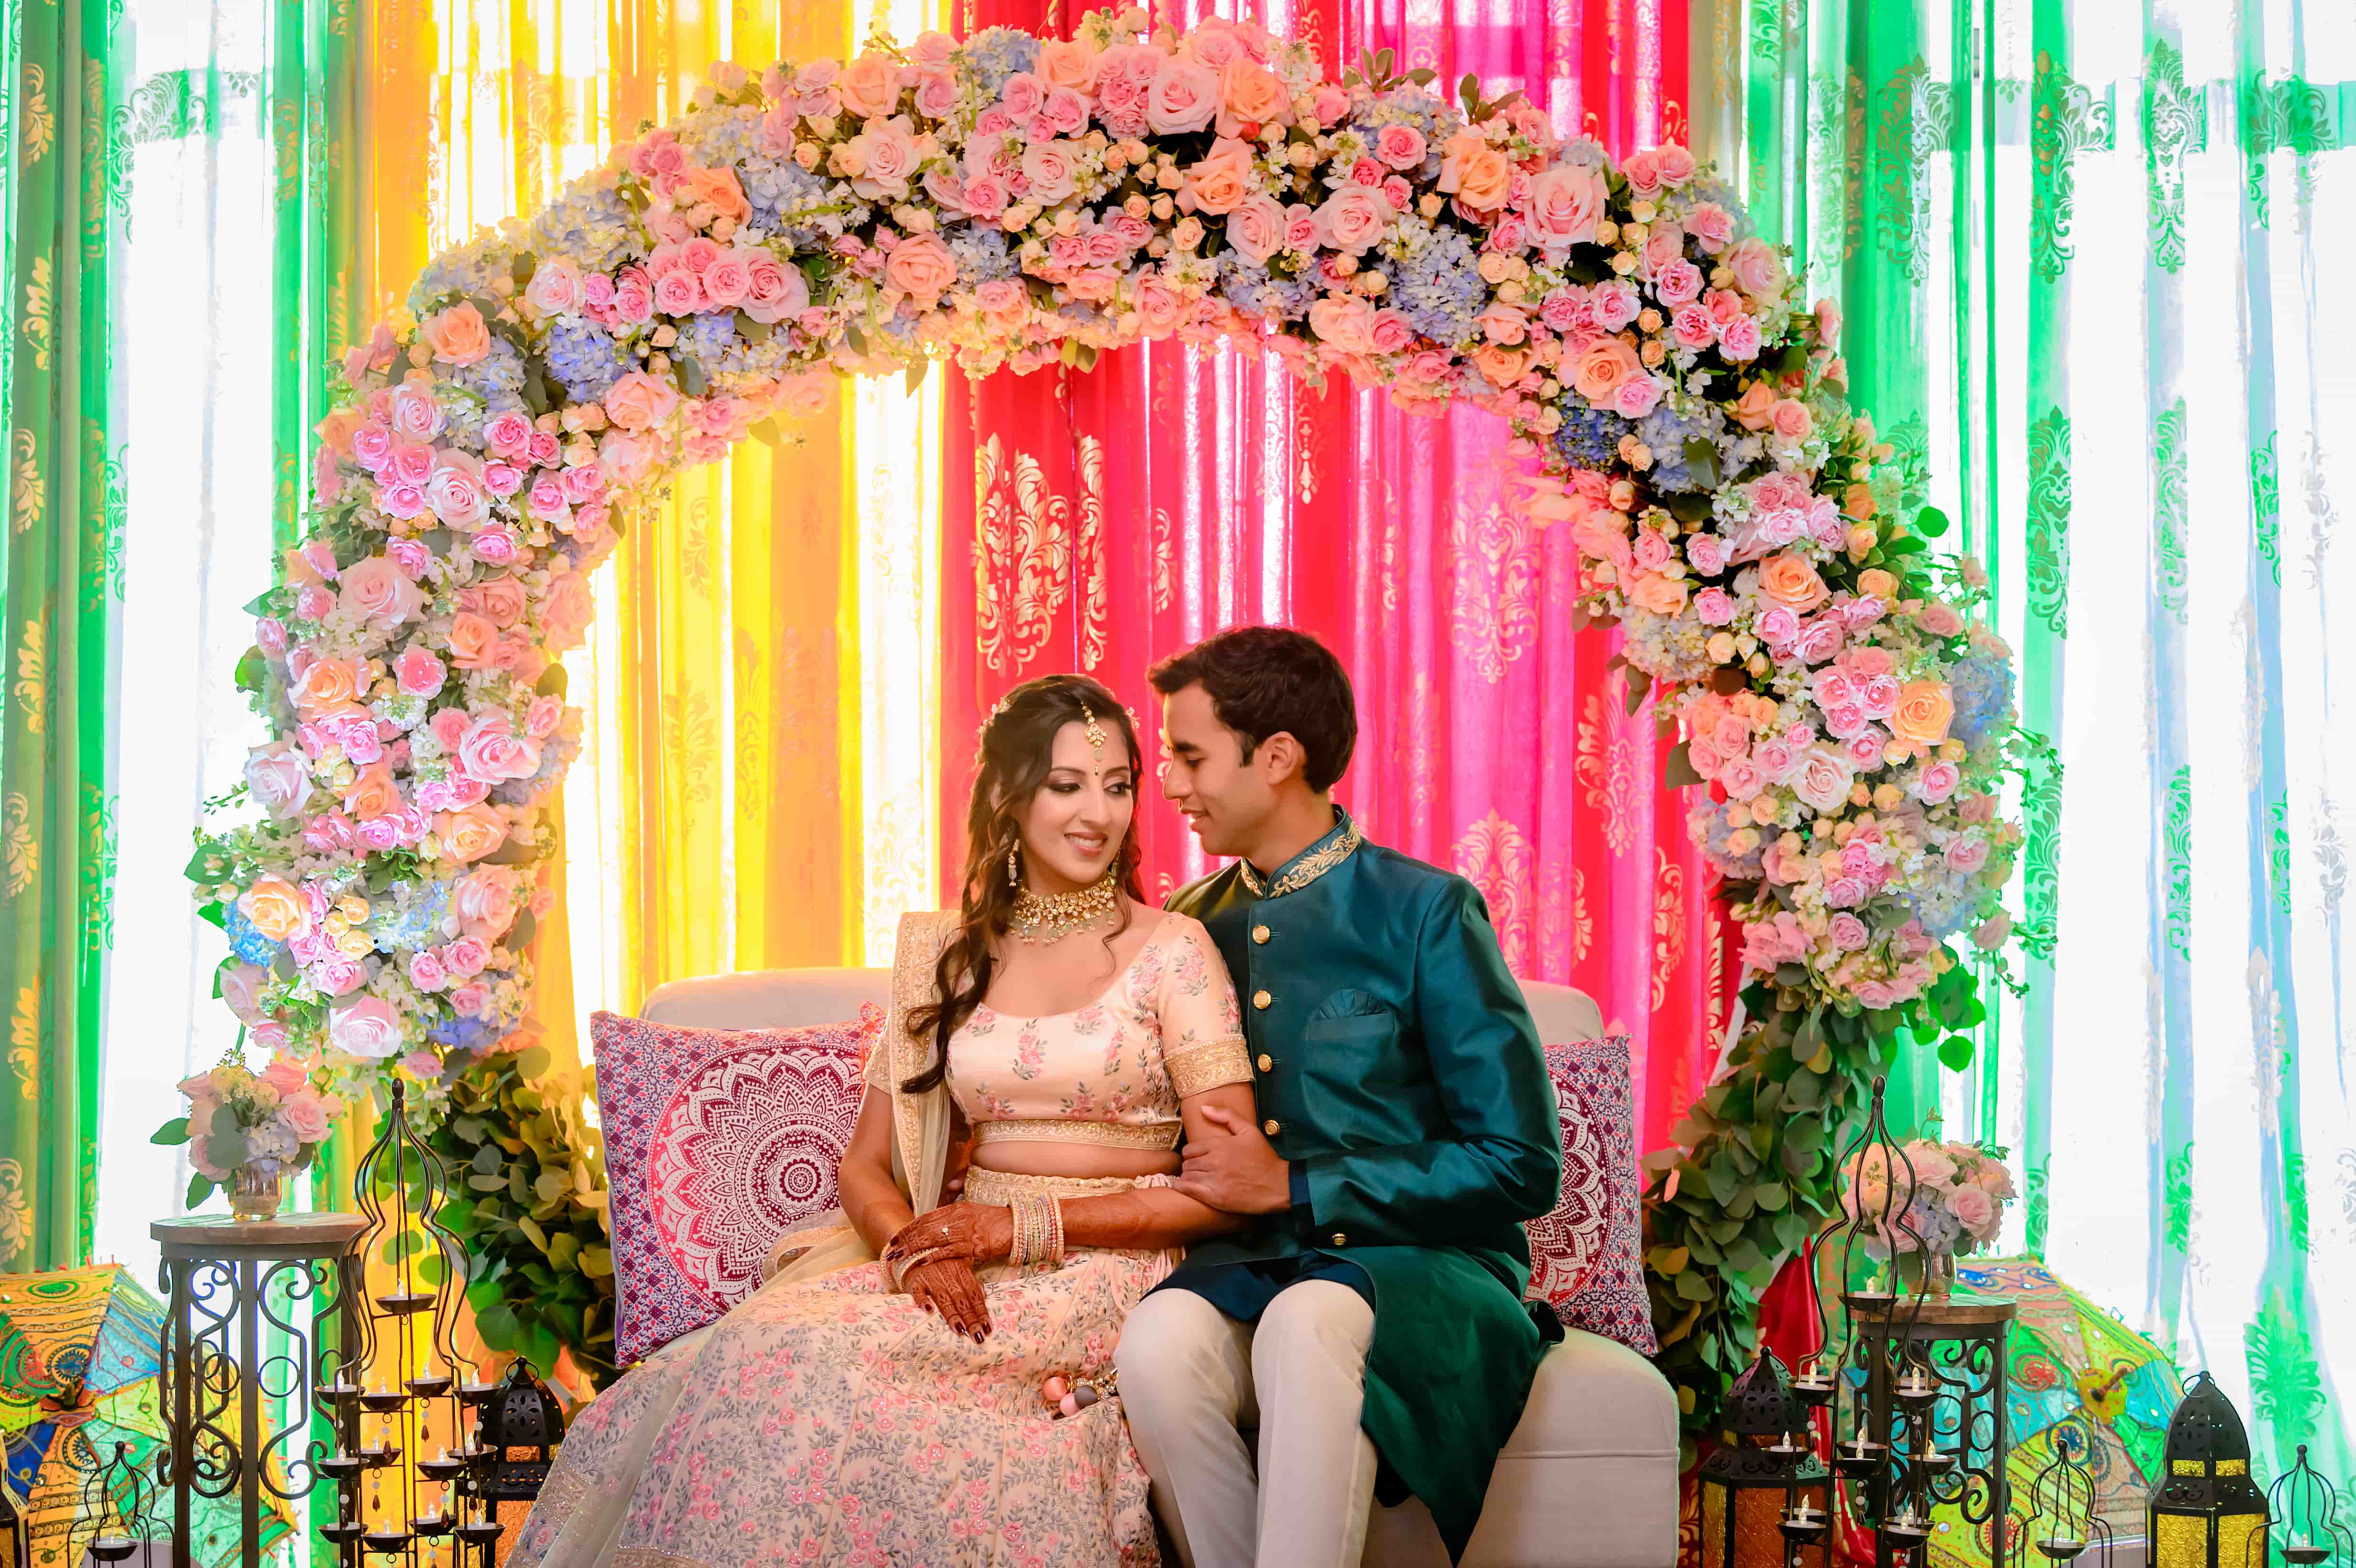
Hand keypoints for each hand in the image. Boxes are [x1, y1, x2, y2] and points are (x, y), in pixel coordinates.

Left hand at [882, 1203, 1012, 1273]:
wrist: (1016, 1226)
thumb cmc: (994, 1221)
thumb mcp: (972, 1212)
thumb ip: (955, 1214)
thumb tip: (938, 1219)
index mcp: (957, 1208)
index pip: (926, 1217)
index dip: (910, 1227)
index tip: (898, 1236)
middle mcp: (957, 1218)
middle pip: (924, 1228)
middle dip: (906, 1238)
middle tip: (891, 1248)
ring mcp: (964, 1232)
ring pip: (932, 1239)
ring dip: (913, 1249)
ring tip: (899, 1256)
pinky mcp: (972, 1246)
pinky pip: (947, 1252)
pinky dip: (932, 1257)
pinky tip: (920, 1262)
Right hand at [904, 1257, 991, 1340]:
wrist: (915, 1256)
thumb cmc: (940, 1268)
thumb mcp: (958, 1270)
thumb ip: (970, 1283)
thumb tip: (983, 1297)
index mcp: (961, 1270)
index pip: (974, 1294)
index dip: (981, 1312)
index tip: (987, 1328)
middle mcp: (947, 1273)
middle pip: (961, 1299)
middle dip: (970, 1319)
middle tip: (977, 1336)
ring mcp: (930, 1277)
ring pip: (943, 1298)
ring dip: (952, 1315)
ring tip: (960, 1330)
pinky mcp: (915, 1282)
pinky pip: (919, 1293)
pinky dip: (923, 1301)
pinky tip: (929, 1311)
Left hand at [1171, 1105, 1291, 1214]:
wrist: (1279, 1185)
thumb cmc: (1264, 1158)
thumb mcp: (1249, 1131)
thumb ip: (1226, 1116)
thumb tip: (1203, 1107)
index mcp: (1219, 1145)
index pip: (1189, 1149)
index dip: (1193, 1154)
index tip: (1200, 1158)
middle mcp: (1214, 1161)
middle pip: (1187, 1164)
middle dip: (1192, 1166)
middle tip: (1201, 1171)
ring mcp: (1214, 1180)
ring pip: (1187, 1176)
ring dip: (1190, 1178)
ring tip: (1200, 1181)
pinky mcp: (1216, 1198)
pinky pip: (1188, 1190)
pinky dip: (1184, 1188)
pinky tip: (1190, 1189)